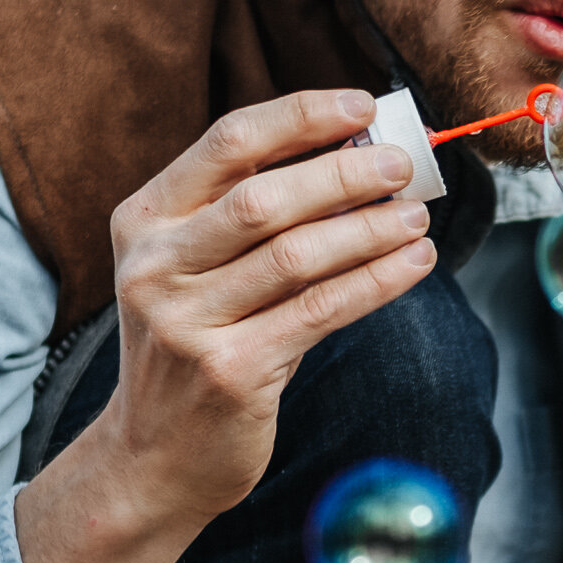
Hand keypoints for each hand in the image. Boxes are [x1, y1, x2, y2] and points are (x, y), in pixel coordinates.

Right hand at [18, 89, 434, 562]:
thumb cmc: (195, 345)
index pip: (229, 143)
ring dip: (371, 230)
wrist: (153, 456)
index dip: (301, 117)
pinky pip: (322, 311)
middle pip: (266, 198)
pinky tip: (415, 264)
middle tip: (404, 166)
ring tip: (418, 218)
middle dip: (346, 174)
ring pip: (299, 255)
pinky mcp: (231, 371)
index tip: (362, 105)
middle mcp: (155, 266)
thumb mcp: (195, 270)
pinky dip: (377, 281)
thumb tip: (359, 156)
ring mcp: (188, 322)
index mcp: (144, 221)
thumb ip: (253, 216)